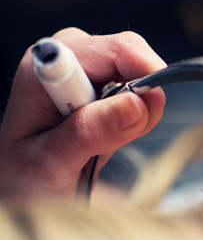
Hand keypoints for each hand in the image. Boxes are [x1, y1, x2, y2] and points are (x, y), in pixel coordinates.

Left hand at [0, 28, 165, 199]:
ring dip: (136, 115)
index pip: (114, 50)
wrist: (19, 190)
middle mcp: (65, 61)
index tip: (146, 112)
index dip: (142, 74)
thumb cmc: (23, 178)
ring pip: (140, 75)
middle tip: (119, 138)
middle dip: (140, 99)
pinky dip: (136, 119)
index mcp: (45, 69)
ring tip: (102, 145)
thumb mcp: (50, 162)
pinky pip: (138, 93)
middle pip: (132, 56)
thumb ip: (89, 132)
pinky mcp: (98, 87)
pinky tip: (108, 139)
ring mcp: (84, 72)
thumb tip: (136, 103)